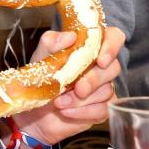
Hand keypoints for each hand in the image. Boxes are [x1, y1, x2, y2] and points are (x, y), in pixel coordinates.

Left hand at [11, 25, 124, 148]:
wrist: (34, 108)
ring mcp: (103, 87)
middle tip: (77, 88)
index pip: (114, 37)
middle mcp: (100, 66)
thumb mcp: (41, 57)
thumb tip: (70, 36)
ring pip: (107, 90)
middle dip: (94, 80)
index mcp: (89, 47)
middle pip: (112, 68)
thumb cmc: (41, 77)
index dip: (112, 46)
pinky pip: (103, 109)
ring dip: (82, 99)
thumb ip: (52, 43)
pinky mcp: (101, 108)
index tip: (100, 60)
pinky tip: (66, 111)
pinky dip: (83, 111)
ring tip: (59, 102)